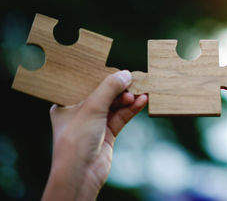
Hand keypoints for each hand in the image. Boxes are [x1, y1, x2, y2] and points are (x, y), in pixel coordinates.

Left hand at [42, 70, 147, 200]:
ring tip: (141, 92)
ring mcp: (95, 123)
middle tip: (133, 81)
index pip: (87, 85)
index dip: (103, 77)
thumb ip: (109, 88)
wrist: (81, 174)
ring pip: (115, 105)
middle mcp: (80, 113)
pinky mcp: (108, 133)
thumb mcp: (92, 107)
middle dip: (120, 88)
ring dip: (128, 98)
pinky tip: (141, 101)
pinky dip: (131, 109)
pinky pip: (122, 116)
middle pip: (104, 94)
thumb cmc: (75, 141)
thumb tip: (125, 74)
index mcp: (66, 104)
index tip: (119, 70)